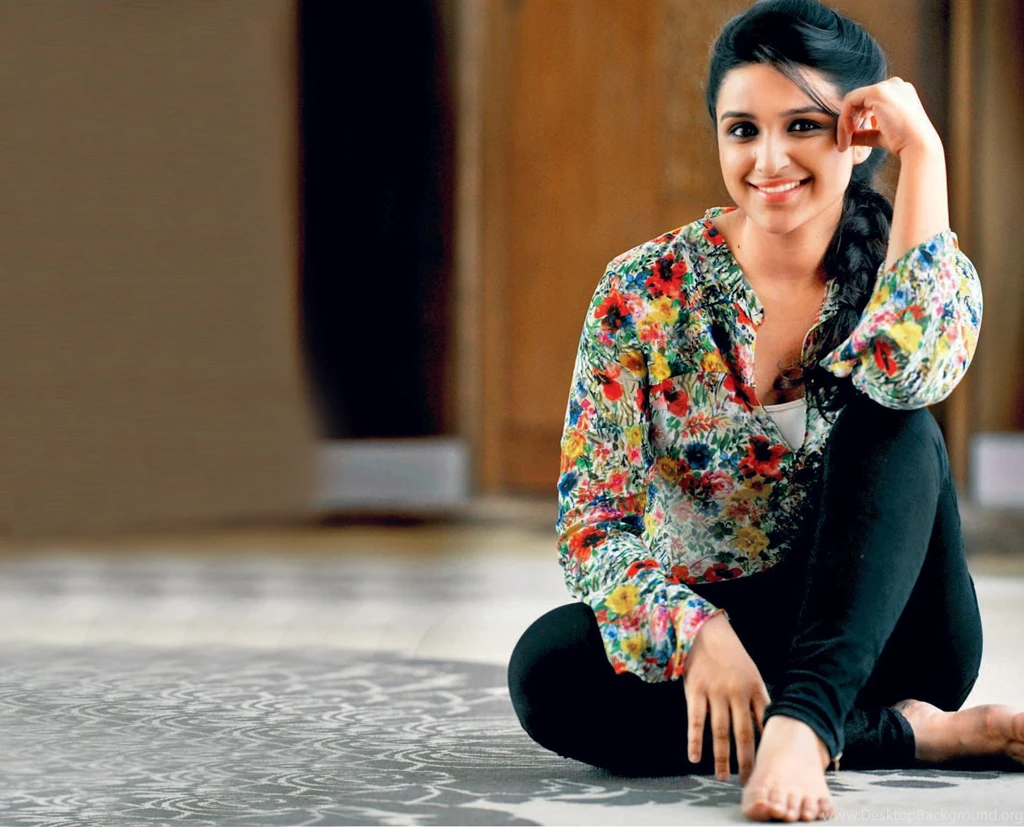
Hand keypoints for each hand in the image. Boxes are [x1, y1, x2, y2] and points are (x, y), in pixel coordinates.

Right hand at [683, 613, 770, 785]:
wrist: (704, 629)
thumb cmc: (729, 653)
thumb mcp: (750, 672)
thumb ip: (757, 698)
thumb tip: (766, 725)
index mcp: (754, 688)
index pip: (764, 723)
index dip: (766, 746)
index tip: (769, 765)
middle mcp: (737, 693)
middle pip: (744, 733)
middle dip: (747, 760)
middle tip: (748, 781)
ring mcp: (715, 692)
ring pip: (720, 731)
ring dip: (721, 757)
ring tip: (722, 777)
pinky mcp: (695, 690)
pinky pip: (695, 721)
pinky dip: (694, 741)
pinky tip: (694, 757)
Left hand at [835, 76, 941, 157]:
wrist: (917, 145)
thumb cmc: (903, 143)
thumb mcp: (881, 135)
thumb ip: (865, 133)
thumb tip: (848, 138)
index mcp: (899, 92)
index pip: (869, 101)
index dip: (856, 120)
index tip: (850, 139)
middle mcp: (894, 85)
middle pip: (859, 100)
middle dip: (849, 122)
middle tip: (844, 143)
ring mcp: (887, 86)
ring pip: (852, 101)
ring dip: (845, 123)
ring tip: (844, 143)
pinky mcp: (878, 92)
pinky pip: (850, 102)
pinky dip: (845, 119)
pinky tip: (848, 135)